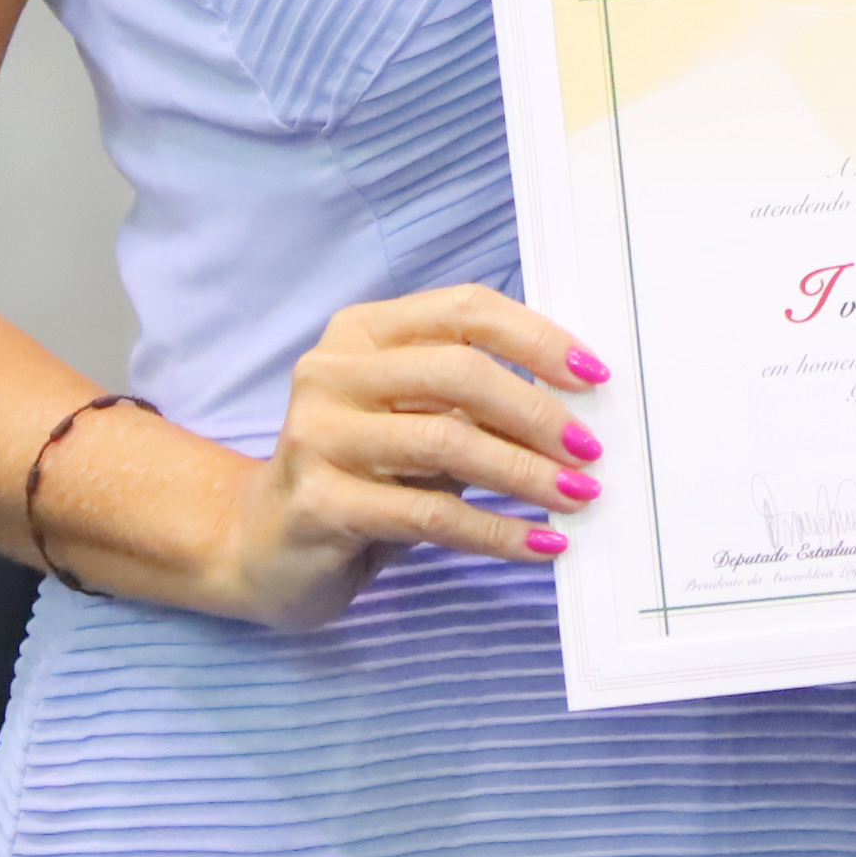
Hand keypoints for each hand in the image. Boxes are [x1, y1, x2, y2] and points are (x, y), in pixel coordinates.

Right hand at [205, 285, 609, 629]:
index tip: (594, 375)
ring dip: (525, 474)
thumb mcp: (414, 418)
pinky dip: (495, 531)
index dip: (537, 338)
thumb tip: (578, 404)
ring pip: (447, 442)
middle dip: (537, 412)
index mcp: (362, 332)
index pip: (465, 311)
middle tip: (589, 450)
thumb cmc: (362, 472)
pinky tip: (539, 545)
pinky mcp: (318, 504)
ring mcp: (317, 436)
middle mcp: (331, 372)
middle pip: (458, 372)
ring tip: (576, 497)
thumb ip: (473, 397)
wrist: (261, 545)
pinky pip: (429, 514)